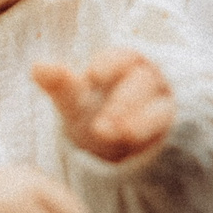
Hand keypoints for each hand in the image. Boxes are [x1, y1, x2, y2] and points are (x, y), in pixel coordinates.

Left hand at [33, 49, 173, 162]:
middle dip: (122, 103)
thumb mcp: (75, 103)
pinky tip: (140, 146)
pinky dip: (156, 136)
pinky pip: (172, 131)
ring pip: (160, 108)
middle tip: (102, 126)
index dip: (110, 64)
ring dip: (140, 123)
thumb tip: (36, 66)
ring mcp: (164, 105)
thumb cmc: (93, 118)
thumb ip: (60, 85)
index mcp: (123, 66)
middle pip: (142, 83)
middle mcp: (148, 81)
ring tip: (120, 136)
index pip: (122, 57)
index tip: (93, 75)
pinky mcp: (176, 131)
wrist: (113, 154)